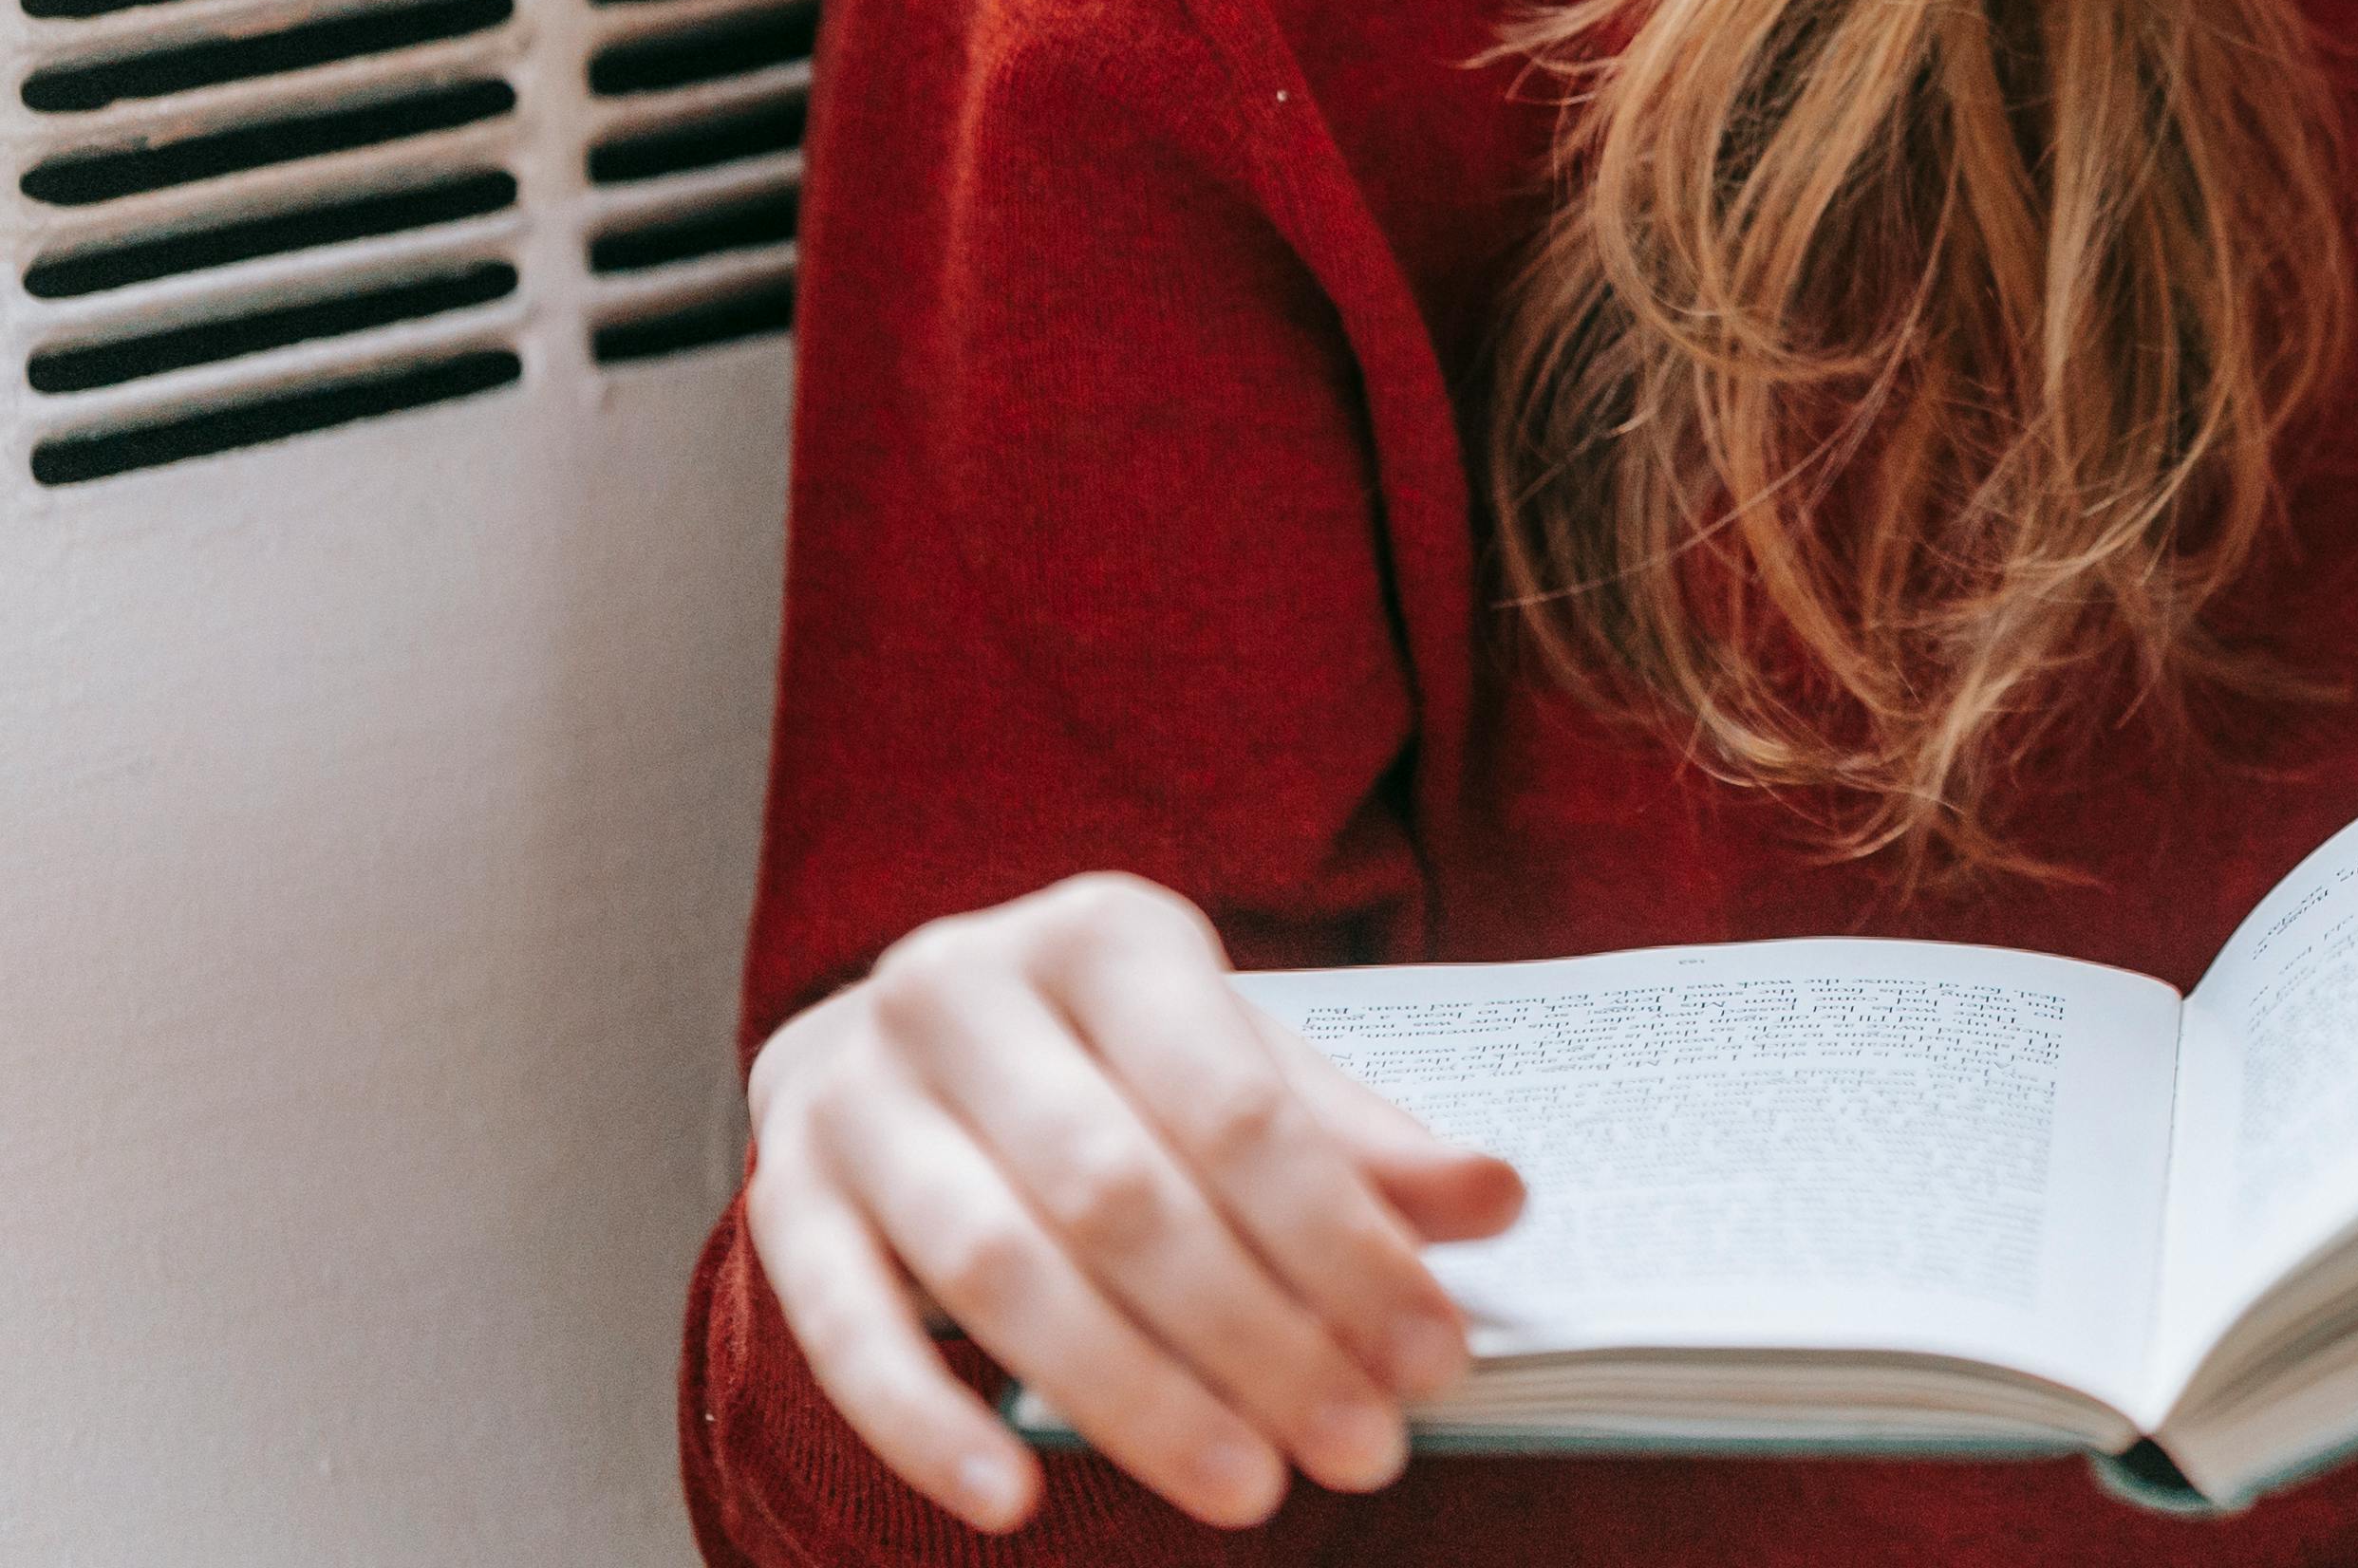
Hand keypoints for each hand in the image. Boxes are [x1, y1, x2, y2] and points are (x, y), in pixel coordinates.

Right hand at [738, 874, 1526, 1534]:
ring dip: (1131, 1396)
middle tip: (1362, 1447)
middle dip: (1259, 1337)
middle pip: (1125, 1197)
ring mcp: (855, 1095)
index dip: (1346, 1242)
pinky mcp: (782, 1194)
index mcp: (1104, 935)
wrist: (903, 1031)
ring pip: (997, 1271)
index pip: (1242, 1108)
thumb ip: (1352, 1139)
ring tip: (1247, 1488)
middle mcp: (961, 992)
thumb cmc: (1110, 1059)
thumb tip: (1498, 1200)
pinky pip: (843, 1330)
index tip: (1434, 1356)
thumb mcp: (1234, 1059)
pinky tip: (1015, 1500)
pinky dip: (926, 1425)